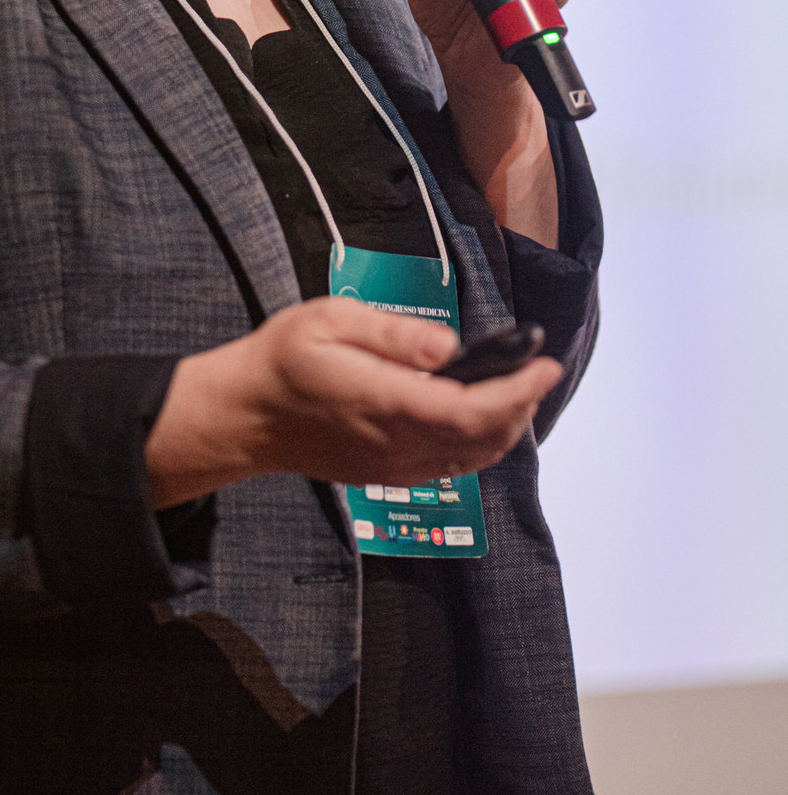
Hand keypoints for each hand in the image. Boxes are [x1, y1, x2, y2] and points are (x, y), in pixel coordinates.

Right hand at [145, 297, 561, 508]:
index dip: (519, 392)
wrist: (245, 417)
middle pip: (483, 438)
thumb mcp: (329, 320)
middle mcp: (396, 443)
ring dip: (505, 427)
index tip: (547, 365)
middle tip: (538, 370)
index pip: (472, 409)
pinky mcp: (386, 474)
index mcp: (385, 402)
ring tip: (518, 389)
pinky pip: (450, 467)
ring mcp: (393, 465)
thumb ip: (392, 332)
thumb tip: (449, 345)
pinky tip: (480, 416)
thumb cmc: (283, 359)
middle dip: (521, 405)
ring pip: (472, 458)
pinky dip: (479, 444)